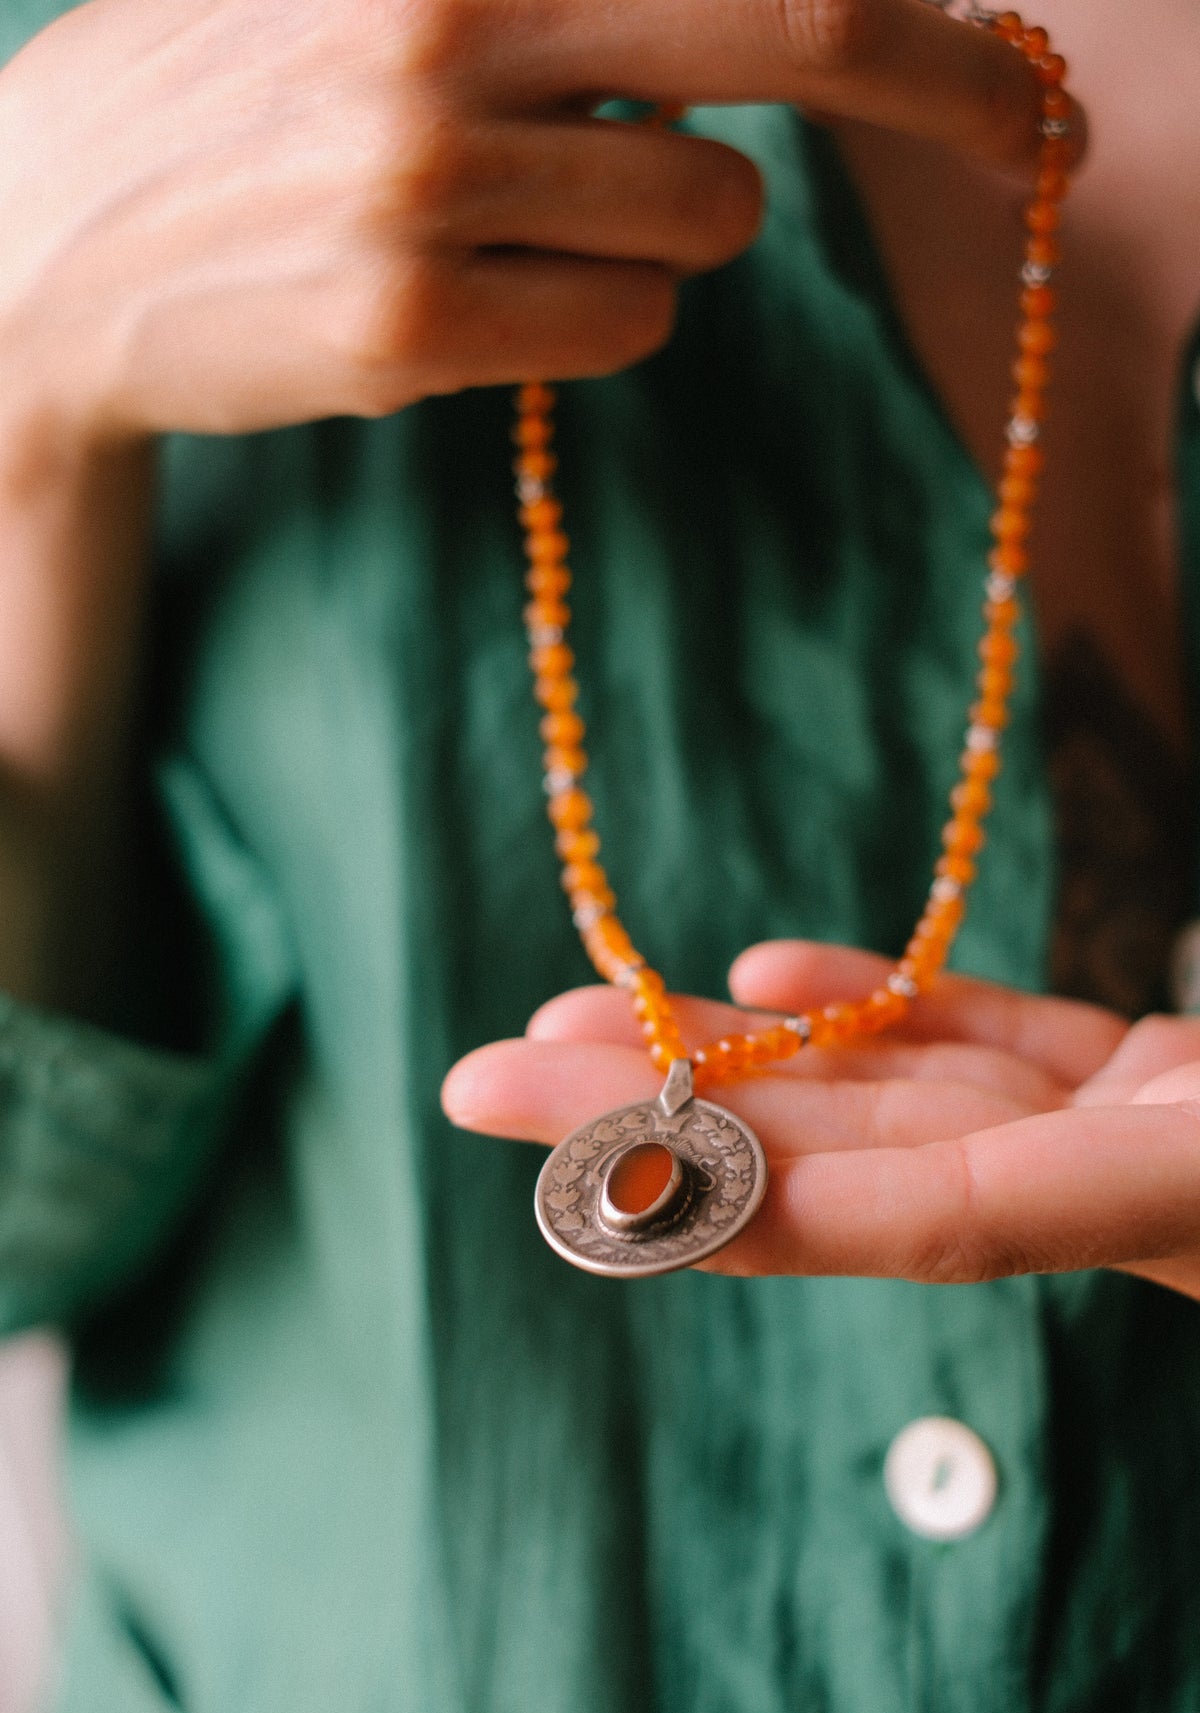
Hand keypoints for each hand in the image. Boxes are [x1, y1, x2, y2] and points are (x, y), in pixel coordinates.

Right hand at [0, 0, 1075, 445]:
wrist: (49, 241)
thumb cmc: (246, 96)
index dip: (923, 7)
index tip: (1023, 67)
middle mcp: (446, 18)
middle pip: (787, 28)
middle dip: (941, 81)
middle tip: (1020, 131)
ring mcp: (424, 179)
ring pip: (707, 220)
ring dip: (660, 229)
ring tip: (532, 219)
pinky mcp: (407, 326)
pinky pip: (625, 331)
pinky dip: (590, 321)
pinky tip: (477, 300)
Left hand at [442, 940, 1199, 1300]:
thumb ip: (1147, 1173)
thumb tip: (933, 1186)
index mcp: (1152, 1211)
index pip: (916, 1214)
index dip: (744, 1195)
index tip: (574, 1169)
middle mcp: (1098, 1186)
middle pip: (847, 1151)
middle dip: (661, 1111)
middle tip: (488, 1077)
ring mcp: (1114, 1126)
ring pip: (884, 1089)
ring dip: (735, 1053)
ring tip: (578, 1015)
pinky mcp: (1141, 1073)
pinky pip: (983, 1042)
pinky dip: (877, 1006)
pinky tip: (766, 972)